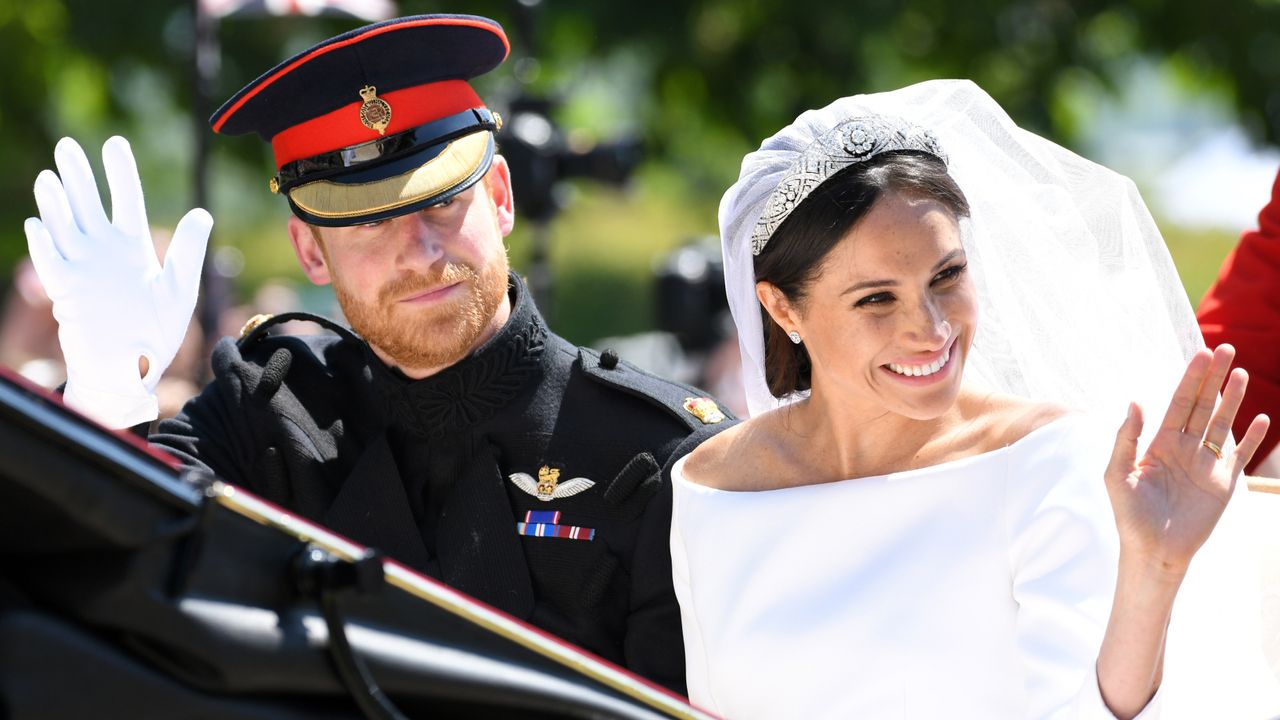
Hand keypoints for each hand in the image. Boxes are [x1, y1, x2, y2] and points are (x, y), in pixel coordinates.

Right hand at [23, 137, 211, 428]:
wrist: (132, 369)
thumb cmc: (155, 332)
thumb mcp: (179, 288)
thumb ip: (187, 251)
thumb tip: (202, 213)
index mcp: (133, 248)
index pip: (126, 201)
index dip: (120, 173)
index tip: (115, 144)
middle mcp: (104, 252)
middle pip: (88, 205)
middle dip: (79, 176)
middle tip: (69, 145)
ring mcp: (82, 269)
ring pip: (65, 227)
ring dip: (57, 203)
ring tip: (50, 176)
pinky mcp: (66, 292)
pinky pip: (52, 262)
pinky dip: (44, 243)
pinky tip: (37, 222)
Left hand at [1104, 344, 1269, 575]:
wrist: (1153, 551)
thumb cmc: (1130, 516)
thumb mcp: (1118, 475)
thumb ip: (1126, 438)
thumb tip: (1135, 401)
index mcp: (1159, 443)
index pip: (1179, 403)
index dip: (1191, 379)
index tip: (1200, 354)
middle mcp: (1185, 448)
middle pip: (1203, 405)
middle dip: (1213, 378)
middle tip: (1224, 349)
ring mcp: (1206, 464)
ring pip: (1223, 424)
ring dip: (1232, 399)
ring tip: (1240, 372)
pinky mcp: (1224, 484)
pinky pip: (1240, 456)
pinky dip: (1251, 439)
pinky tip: (1261, 419)